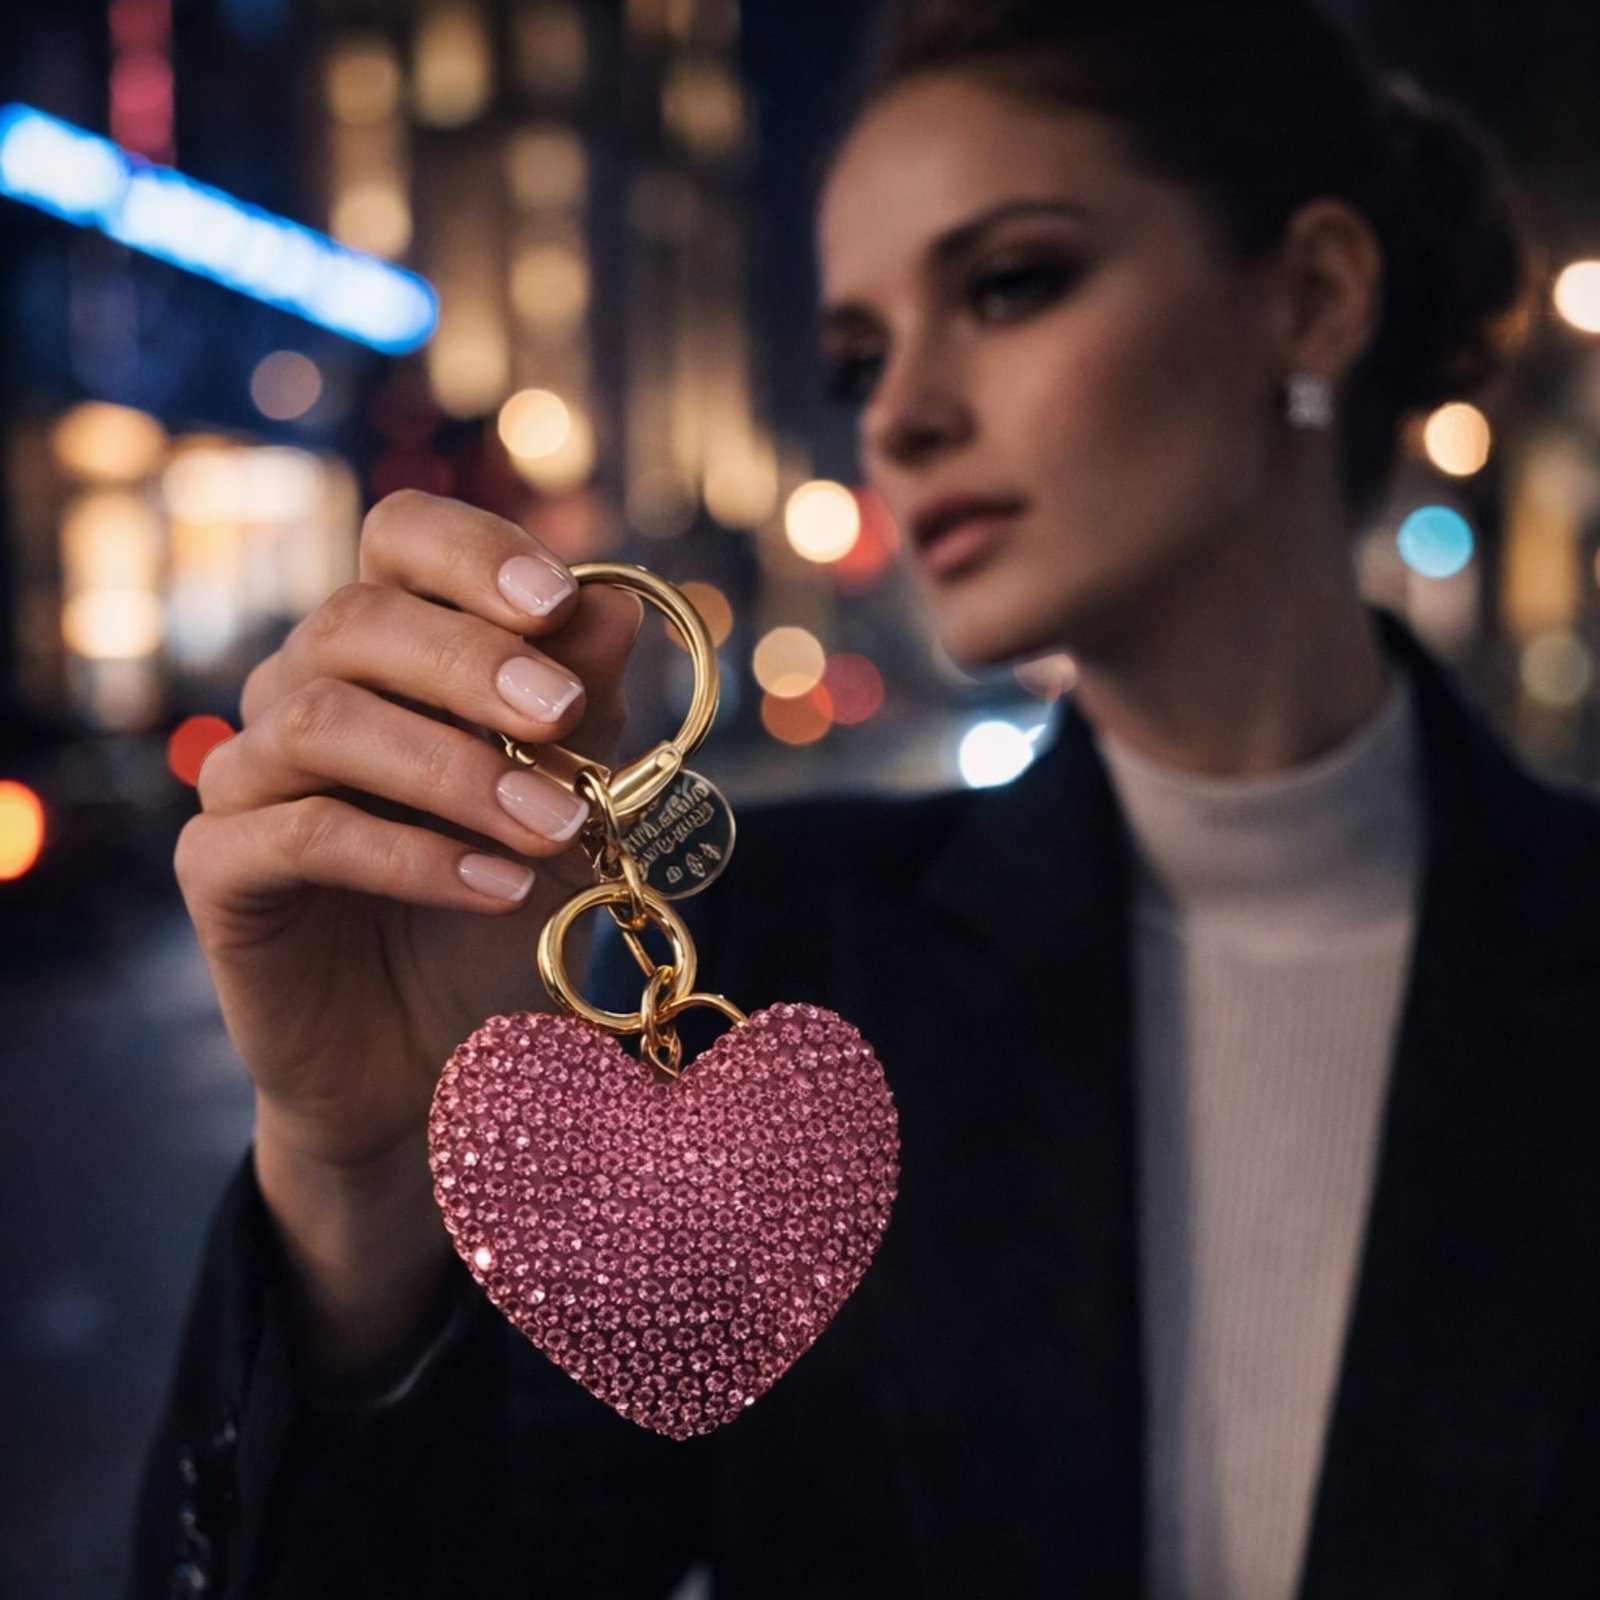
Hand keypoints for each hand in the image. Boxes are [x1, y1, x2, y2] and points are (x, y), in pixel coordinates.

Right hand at [175, 490, 643, 1172]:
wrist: (433, 1053)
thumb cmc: (495, 906)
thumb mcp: (563, 801)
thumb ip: (580, 709)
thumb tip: (620, 605)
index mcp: (389, 652)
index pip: (400, 540)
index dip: (471, 552)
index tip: (557, 601)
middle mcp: (302, 693)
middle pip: (357, 621)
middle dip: (472, 663)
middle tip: (561, 717)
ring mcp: (247, 777)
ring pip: (323, 722)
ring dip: (456, 771)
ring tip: (556, 829)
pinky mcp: (219, 868)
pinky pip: (301, 832)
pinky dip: (410, 855)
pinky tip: (495, 886)